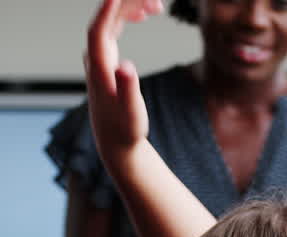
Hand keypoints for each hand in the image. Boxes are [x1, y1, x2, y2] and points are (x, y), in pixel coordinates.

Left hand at [84, 0, 163, 167]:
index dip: (107, 10)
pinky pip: (115, 29)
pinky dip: (128, 18)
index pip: (98, 30)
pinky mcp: (108, 59)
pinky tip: (144, 15)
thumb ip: (129, 88)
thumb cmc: (125, 129)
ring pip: (111, 22)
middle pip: (106, 20)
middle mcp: (96, 58)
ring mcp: (101, 56)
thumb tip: (126, 65)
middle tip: (156, 1)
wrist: (115, 141)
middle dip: (127, 5)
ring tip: (157, 6)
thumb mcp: (132, 113)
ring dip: (130, 9)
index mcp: (99, 67)